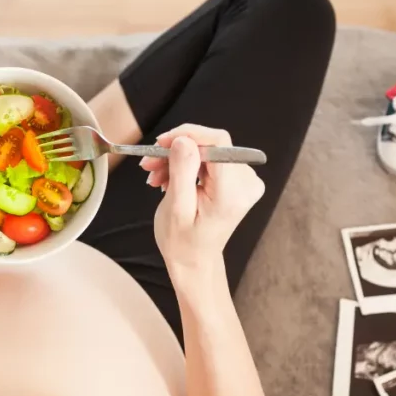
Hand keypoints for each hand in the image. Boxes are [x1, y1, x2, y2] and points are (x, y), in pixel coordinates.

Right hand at [141, 124, 264, 272]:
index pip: (217, 143)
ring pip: (206, 151)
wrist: (194, 260)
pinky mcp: (238, 180)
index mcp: (232, 193)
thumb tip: (183, 139)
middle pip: (210, 146)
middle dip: (176, 150)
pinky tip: (168, 178)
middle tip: (149, 163)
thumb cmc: (182, 242)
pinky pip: (209, 159)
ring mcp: (244, 181)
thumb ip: (182, 171)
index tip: (160, 144)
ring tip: (155, 176)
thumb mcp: (176, 208)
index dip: (187, 135)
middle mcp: (246, 183)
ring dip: (177, 159)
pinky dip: (186, 164)